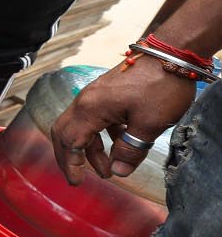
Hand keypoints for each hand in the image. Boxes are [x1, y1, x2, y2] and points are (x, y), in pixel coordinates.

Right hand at [51, 55, 194, 184]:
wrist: (171, 54)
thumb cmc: (160, 86)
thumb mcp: (149, 124)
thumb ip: (131, 149)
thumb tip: (118, 171)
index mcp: (91, 109)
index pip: (70, 142)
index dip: (71, 164)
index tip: (77, 183)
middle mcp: (86, 101)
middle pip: (65, 132)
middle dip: (70, 157)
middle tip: (78, 176)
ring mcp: (96, 95)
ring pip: (81, 126)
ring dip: (90, 148)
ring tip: (108, 168)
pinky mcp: (107, 93)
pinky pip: (94, 118)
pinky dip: (100, 136)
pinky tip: (120, 144)